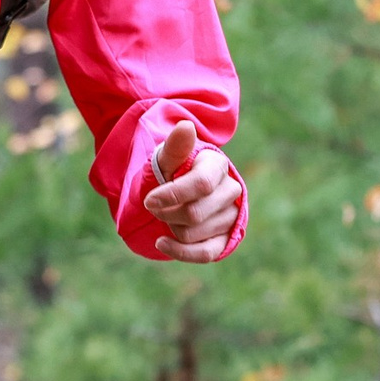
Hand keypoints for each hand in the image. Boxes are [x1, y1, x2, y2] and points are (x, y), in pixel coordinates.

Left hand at [144, 119, 243, 262]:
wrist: (174, 191)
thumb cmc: (170, 171)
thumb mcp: (166, 158)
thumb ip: (175, 147)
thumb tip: (186, 127)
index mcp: (217, 165)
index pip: (201, 184)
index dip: (172, 195)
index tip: (148, 200)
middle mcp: (230, 190)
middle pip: (195, 213)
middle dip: (166, 213)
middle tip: (154, 206)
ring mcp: (231, 216)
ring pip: (194, 233)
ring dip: (171, 227)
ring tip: (168, 215)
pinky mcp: (226, 239)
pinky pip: (207, 254)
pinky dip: (180, 251)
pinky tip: (162, 242)